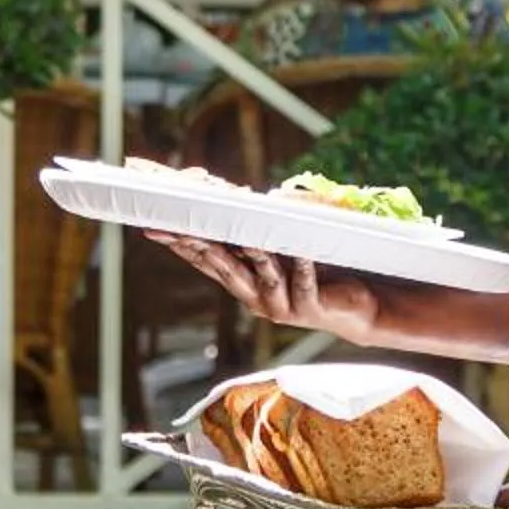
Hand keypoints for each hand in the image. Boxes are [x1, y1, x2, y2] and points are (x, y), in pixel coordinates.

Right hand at [149, 234, 388, 345]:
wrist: (354, 311)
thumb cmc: (316, 274)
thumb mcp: (280, 250)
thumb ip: (257, 232)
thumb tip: (236, 196)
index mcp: (244, 284)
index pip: (205, 262)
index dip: (180, 245)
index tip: (154, 227)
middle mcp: (256, 298)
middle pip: (224, 269)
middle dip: (200, 247)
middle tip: (177, 228)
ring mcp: (282, 305)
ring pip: (263, 275)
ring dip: (252, 254)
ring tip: (243, 234)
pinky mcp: (311, 308)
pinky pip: (305, 283)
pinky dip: (302, 266)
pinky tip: (299, 250)